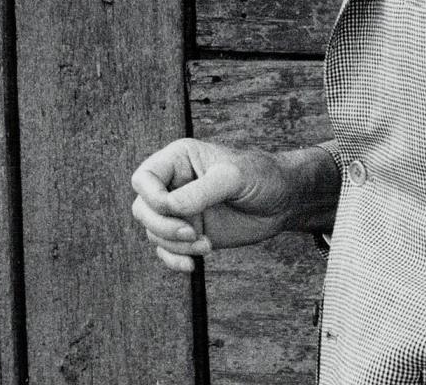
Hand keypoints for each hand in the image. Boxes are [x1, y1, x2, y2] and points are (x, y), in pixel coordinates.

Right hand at [130, 139, 335, 272]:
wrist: (283, 202)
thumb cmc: (260, 177)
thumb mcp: (233, 177)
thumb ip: (201, 191)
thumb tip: (171, 208)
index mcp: (178, 160)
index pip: (143, 179)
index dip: (152, 197)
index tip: (175, 210)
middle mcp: (174, 184)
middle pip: (143, 208)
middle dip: (162, 226)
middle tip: (191, 234)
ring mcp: (181, 211)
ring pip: (153, 232)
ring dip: (173, 245)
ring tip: (204, 245)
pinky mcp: (190, 233)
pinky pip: (166, 250)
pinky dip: (173, 260)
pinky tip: (192, 265)